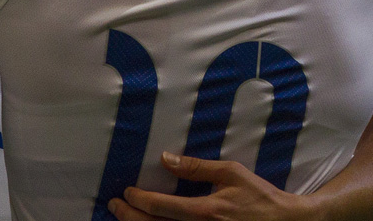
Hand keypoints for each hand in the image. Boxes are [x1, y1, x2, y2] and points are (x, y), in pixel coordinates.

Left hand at [108, 153, 310, 220]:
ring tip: (123, 217)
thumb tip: (165, 158)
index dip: (139, 200)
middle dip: (129, 217)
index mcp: (207, 211)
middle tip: (114, 205)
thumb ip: (196, 167)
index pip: (162, 207)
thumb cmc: (258, 196)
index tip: (126, 192)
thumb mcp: (230, 173)